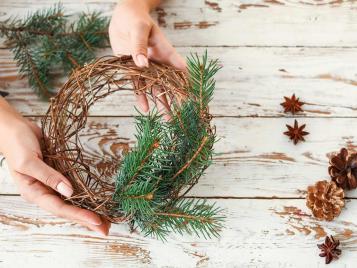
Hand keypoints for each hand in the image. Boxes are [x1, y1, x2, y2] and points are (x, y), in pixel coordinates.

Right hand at [0, 116, 110, 234]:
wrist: (15, 129)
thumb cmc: (17, 144)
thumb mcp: (29, 161)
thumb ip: (49, 176)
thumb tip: (70, 192)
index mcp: (33, 192)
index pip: (60, 208)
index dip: (79, 215)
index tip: (97, 221)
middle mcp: (44, 192)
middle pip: (68, 209)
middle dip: (87, 220)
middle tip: (106, 229)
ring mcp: (52, 184)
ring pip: (73, 201)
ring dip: (88, 209)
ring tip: (105, 219)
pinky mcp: (58, 175)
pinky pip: (73, 188)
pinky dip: (85, 195)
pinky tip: (95, 201)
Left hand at [109, 0, 185, 115]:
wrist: (122, 17)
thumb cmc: (135, 18)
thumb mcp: (139, 28)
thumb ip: (140, 45)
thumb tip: (142, 65)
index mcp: (165, 51)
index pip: (179, 68)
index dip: (186, 81)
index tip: (192, 95)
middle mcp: (157, 62)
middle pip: (169, 83)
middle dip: (175, 99)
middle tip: (181, 114)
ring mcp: (145, 67)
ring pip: (155, 88)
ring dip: (161, 103)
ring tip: (168, 118)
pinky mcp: (132, 70)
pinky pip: (137, 86)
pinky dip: (141, 97)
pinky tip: (145, 109)